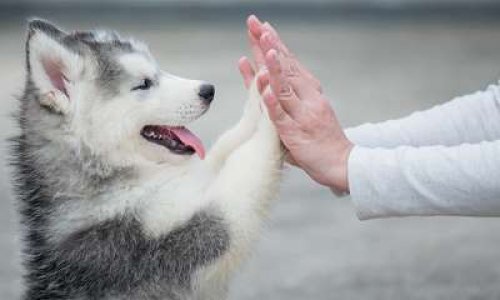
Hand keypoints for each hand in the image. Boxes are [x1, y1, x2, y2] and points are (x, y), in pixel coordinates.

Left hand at [239, 15, 352, 191]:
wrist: (341, 163)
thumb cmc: (320, 137)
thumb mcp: (306, 110)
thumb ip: (285, 95)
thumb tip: (265, 76)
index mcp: (309, 91)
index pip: (289, 62)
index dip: (274, 44)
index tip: (262, 26)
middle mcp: (308, 98)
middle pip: (285, 68)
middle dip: (269, 45)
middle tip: (256, 25)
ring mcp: (302, 115)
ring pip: (285, 88)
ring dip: (274, 68)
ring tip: (264, 49)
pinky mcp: (295, 134)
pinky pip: (282, 117)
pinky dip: (273, 103)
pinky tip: (265, 90)